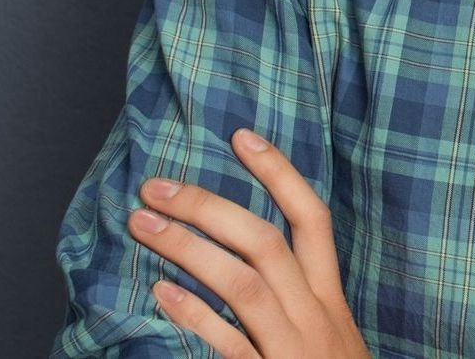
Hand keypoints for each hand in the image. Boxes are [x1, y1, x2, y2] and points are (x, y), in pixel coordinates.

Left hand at [126, 127, 370, 357]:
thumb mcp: (329, 337)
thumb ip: (298, 299)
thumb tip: (254, 256)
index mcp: (330, 297)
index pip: (311, 218)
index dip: (279, 173)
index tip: (241, 136)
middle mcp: (316, 315)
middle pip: (266, 243)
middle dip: (211, 206)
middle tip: (159, 184)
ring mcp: (294, 348)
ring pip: (244, 283)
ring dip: (190, 247)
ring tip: (144, 224)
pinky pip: (230, 345)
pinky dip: (197, 315)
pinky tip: (161, 293)